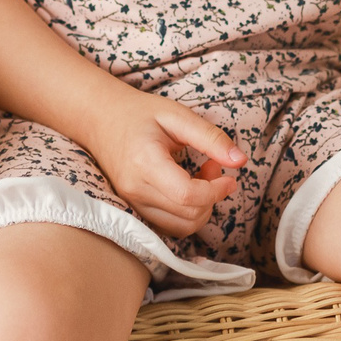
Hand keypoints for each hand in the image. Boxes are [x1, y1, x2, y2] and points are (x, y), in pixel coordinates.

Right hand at [74, 84, 247, 238]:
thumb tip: (241, 160)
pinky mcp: (133, 209)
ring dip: (202, 208)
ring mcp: (131, 202)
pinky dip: (187, 213)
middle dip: (212, 197)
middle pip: (187, 216)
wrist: (100, 119)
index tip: (230, 176)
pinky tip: (189, 187)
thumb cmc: (139, 113)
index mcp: (145, 163)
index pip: (187, 195)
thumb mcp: (177, 115)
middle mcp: (135, 189)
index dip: (216, 191)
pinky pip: (168, 226)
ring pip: (180, 227)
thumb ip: (210, 137)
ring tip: (202, 177)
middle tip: (215, 166)